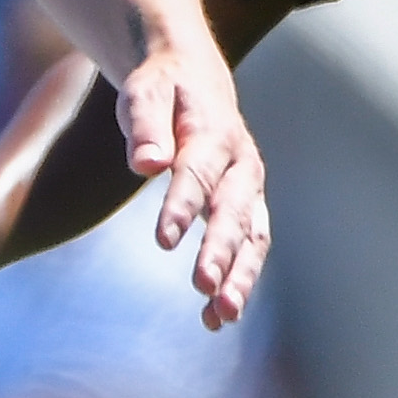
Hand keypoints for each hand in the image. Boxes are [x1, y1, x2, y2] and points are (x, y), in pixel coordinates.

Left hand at [116, 43, 270, 331]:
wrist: (193, 78)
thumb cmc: (162, 88)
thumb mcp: (145, 93)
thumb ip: (145, 127)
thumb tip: (145, 164)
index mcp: (215, 133)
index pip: (198, 174)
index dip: (182, 206)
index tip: (163, 241)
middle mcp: (241, 165)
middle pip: (234, 212)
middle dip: (221, 251)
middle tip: (205, 287)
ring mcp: (248, 189)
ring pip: (252, 237)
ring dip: (240, 277)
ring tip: (221, 316)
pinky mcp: (246, 208)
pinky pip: (248, 248)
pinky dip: (236, 281)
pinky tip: (213, 319)